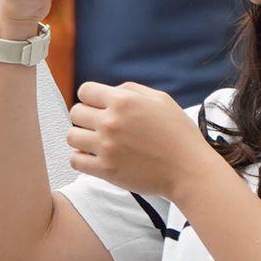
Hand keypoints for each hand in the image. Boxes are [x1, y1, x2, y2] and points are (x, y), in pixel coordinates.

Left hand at [65, 82, 218, 200]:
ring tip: (96, 142)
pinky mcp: (105, 170)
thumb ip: (130, 90)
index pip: (84, 91)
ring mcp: (106, 147)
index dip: (91, 98)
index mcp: (123, 101)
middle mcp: (111, 122)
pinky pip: (75, 161)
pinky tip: (94, 158)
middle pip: (75, 113)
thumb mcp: (160, 99)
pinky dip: (81, 159)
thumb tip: (108, 91)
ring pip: (71, 136)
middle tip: (100, 126)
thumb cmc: (178, 134)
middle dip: (86, 117)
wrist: (189, 170)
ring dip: (81, 138)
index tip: (99, 107)